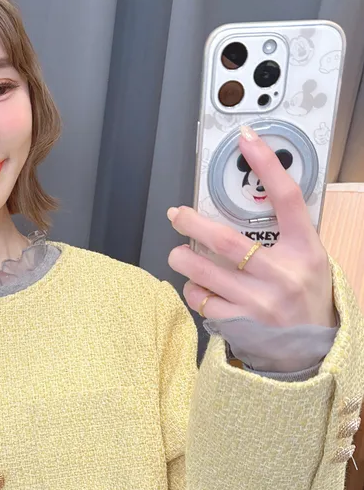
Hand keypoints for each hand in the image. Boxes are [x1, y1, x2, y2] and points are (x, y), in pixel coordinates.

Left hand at [166, 125, 336, 327]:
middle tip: (177, 215)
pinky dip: (192, 289)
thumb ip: (284, 232)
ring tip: (179, 253)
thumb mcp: (309, 258)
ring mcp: (259, 302)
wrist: (312, 350)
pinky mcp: (241, 324)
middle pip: (225, 239)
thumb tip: (250, 198)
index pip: (287, 198)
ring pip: (204, 271)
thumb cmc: (307, 296)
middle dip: (192, 223)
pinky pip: (202, 300)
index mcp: (305, 250)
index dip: (266, 164)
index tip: (246, 139)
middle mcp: (282, 274)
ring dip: (183, 258)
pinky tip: (196, 285)